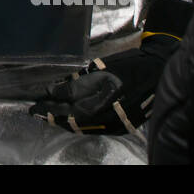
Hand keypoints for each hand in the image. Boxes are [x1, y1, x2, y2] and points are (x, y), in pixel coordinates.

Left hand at [29, 33, 177, 134]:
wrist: (159, 71)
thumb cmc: (130, 66)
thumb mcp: (100, 71)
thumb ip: (75, 84)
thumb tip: (52, 91)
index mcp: (100, 107)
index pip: (66, 113)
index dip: (48, 111)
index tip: (33, 108)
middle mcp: (106, 121)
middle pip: (73, 124)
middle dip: (54, 118)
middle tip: (38, 112)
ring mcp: (115, 125)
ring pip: (83, 127)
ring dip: (65, 121)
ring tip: (50, 114)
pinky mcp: (122, 125)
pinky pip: (95, 127)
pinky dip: (80, 121)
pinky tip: (72, 115)